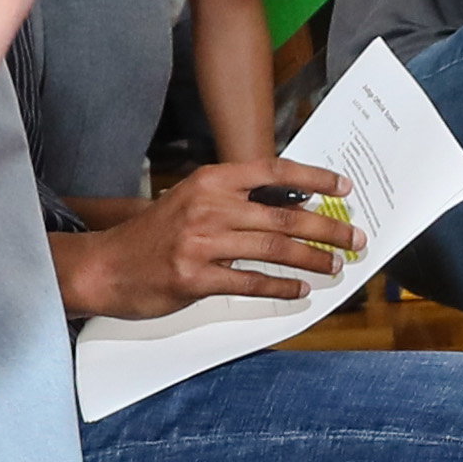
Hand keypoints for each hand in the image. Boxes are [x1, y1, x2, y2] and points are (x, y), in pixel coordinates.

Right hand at [54, 162, 358, 322]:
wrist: (107, 266)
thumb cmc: (155, 235)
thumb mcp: (192, 200)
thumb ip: (235, 198)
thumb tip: (291, 203)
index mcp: (211, 180)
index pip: (273, 171)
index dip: (314, 178)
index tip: (344, 187)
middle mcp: (209, 206)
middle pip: (284, 215)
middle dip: (328, 228)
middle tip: (355, 239)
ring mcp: (201, 242)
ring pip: (274, 249)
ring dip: (312, 259)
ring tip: (335, 265)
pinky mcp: (195, 277)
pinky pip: (251, 282)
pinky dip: (281, 287)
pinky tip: (300, 290)